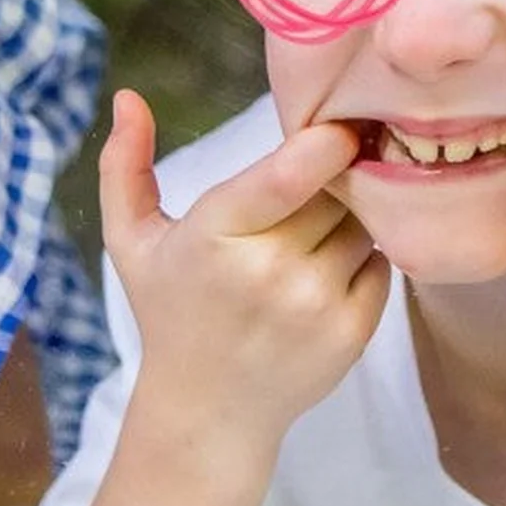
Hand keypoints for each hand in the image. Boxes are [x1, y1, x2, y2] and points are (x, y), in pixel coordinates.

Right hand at [100, 90, 389, 451]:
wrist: (207, 409)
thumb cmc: (168, 310)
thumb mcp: (130, 239)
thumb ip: (123, 165)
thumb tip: (127, 96)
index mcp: (213, 237)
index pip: (287, 176)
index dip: (324, 143)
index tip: (337, 128)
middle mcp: (269, 272)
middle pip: (334, 190)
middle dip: (331, 178)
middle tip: (313, 183)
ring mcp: (315, 306)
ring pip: (364, 225)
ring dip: (349, 218)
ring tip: (310, 236)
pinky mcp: (351, 334)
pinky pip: (382, 265)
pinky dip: (364, 258)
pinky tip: (327, 270)